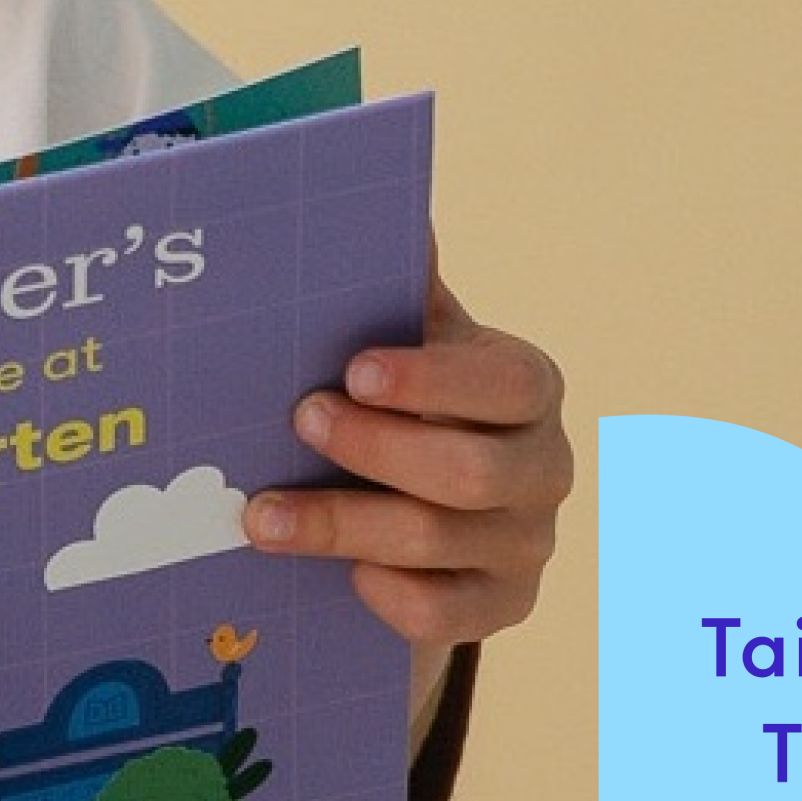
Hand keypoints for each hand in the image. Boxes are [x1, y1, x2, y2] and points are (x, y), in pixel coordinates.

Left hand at [243, 271, 571, 647]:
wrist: (427, 499)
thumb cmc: (409, 400)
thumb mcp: (410, 340)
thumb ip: (399, 284)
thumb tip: (378, 186)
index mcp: (525, 388)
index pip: (503, 383)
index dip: (432, 381)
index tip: (353, 371)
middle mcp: (543, 467)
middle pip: (470, 472)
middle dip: (375, 451)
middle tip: (297, 423)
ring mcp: (526, 543)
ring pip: (439, 542)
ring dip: (342, 526)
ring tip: (258, 514)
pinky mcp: (501, 605)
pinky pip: (446, 614)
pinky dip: (390, 596)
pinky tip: (342, 577)